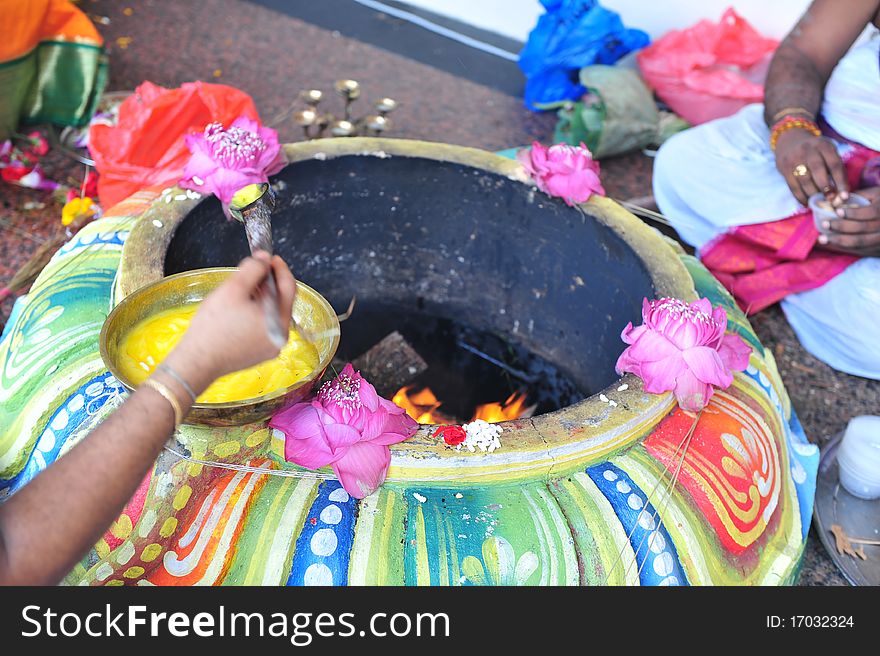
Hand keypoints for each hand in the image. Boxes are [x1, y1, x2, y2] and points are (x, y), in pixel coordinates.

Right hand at [165, 252, 296, 392]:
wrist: (197, 362)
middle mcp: (281, 336)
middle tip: (251, 271)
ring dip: (260, 298)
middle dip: (267, 283)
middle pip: (281, 300)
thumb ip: (252, 269)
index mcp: (279, 320)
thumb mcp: (233, 289)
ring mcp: (271, 347)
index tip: (268, 257)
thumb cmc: (213, 328)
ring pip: (271, 313)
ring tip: (241, 291)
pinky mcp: (260, 353)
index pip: (289, 286)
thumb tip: (263, 259)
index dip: (279, 267)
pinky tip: (238, 310)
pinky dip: (255, 314)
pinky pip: (263, 327)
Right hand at [774, 128, 847, 205]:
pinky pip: (793, 186)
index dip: (840, 182)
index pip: (834, 164)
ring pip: (804, 181)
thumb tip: (840, 191)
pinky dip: (801, 197)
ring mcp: (794, 159)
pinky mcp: (784, 168)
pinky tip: (807, 203)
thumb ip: (834, 166)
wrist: (790, 139)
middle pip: (818, 171)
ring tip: (819, 203)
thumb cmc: (815, 149)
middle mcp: (808, 150)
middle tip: (831, 200)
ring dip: (813, 195)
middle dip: (826, 189)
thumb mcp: (827, 150)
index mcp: (823, 145)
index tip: (844, 196)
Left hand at [818, 187, 879, 255]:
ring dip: (839, 241)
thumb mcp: (877, 194)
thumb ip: (861, 195)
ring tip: (822, 239)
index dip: (854, 213)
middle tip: (824, 225)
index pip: (871, 212)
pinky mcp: (878, 250)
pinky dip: (844, 248)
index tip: (837, 211)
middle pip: (862, 228)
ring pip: (860, 242)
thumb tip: (838, 199)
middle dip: (841, 227)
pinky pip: (860, 250)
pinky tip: (831, 245)